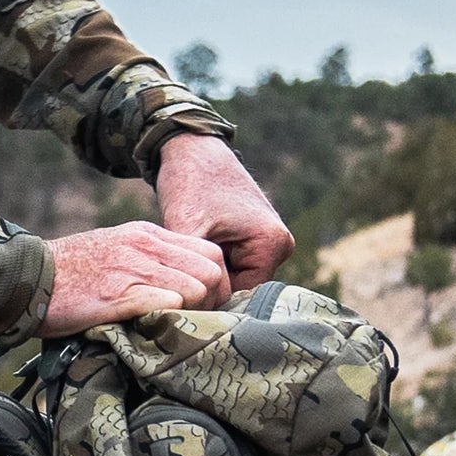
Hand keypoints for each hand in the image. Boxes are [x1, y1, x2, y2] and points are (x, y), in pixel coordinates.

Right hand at [43, 222, 229, 334]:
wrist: (26, 276)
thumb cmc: (70, 271)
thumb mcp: (116, 249)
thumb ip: (148, 259)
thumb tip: (179, 283)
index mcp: (147, 234)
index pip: (210, 253)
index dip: (217, 282)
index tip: (205, 305)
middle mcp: (145, 247)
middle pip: (212, 272)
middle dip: (212, 301)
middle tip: (196, 321)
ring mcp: (132, 269)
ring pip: (196, 289)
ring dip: (193, 313)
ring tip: (176, 328)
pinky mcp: (118, 295)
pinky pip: (167, 304)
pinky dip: (171, 318)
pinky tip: (158, 329)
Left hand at [156, 135, 294, 290]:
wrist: (191, 149)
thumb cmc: (190, 183)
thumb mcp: (187, 228)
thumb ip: (194, 270)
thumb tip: (192, 307)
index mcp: (273, 244)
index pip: (240, 294)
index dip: (208, 297)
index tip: (179, 292)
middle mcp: (279, 246)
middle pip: (239, 288)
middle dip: (208, 284)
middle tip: (175, 277)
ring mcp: (268, 242)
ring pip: (231, 278)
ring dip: (207, 273)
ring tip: (182, 260)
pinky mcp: (253, 238)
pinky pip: (230, 264)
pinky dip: (208, 262)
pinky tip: (190, 252)